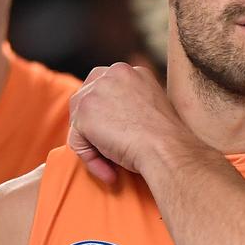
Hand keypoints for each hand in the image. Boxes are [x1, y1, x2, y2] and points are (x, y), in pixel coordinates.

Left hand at [67, 62, 188, 183]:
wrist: (167, 148)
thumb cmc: (166, 138)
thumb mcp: (151, 108)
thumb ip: (130, 105)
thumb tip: (112, 121)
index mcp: (130, 72)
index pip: (104, 88)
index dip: (105, 112)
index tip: (113, 134)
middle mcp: (112, 73)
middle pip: (86, 98)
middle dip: (91, 124)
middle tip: (106, 150)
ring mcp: (97, 90)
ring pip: (80, 120)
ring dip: (91, 144)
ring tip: (112, 164)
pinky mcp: (85, 110)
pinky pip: (77, 140)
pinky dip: (90, 159)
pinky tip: (110, 172)